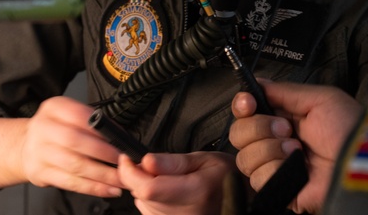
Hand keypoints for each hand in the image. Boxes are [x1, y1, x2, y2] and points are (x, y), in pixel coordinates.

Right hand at [19, 96, 124, 196]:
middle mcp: (43, 128)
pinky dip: (92, 187)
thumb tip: (120, 136)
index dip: (101, 129)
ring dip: (102, 174)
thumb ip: (91, 123)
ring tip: (120, 179)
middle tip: (123, 161)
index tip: (119, 140)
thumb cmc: (55, 131)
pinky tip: (107, 189)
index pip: (79, 115)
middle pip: (75, 141)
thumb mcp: (68, 116)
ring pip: (75, 165)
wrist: (26, 146)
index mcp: (53, 109)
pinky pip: (71, 183)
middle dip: (104, 153)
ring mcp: (39, 152)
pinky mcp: (41, 173)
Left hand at [117, 151, 234, 214]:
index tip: (127, 159)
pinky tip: (168, 193)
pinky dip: (152, 200)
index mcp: (195, 193)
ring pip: (142, 204)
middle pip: (142, 196)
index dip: (131, 173)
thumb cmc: (226, 178)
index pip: (148, 188)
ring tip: (169, 180)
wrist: (241, 201)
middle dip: (140, 177)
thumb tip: (146, 161)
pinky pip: (149, 213)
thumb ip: (174, 162)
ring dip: (146, 189)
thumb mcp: (205, 159)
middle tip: (156, 165)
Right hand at [230, 81, 361, 213]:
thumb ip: (284, 91)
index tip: (248, 103)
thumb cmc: (349, 129)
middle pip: (239, 133)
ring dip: (270, 149)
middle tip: (286, 127)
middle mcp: (275, 142)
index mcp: (283, 119)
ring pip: (245, 157)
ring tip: (296, 148)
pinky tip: (296, 165)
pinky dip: (276, 169)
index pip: (246, 112)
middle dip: (259, 126)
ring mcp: (276, 166)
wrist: (360, 161)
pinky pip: (258, 178)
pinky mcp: (279, 189)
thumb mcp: (320, 98)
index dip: (242, 106)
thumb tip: (258, 83)